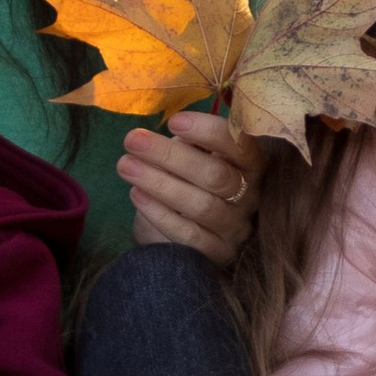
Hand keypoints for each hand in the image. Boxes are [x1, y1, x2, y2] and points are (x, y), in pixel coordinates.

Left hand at [124, 108, 262, 264]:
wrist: (185, 230)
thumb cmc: (190, 180)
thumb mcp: (195, 154)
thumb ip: (190, 140)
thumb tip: (173, 123)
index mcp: (249, 164)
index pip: (240, 145)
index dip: (209, 132)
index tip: (174, 122)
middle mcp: (250, 196)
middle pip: (216, 176)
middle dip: (172, 156)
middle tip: (134, 140)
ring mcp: (235, 227)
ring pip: (202, 205)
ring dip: (160, 183)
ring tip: (125, 165)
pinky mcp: (217, 253)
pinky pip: (189, 234)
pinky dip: (160, 213)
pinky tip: (136, 194)